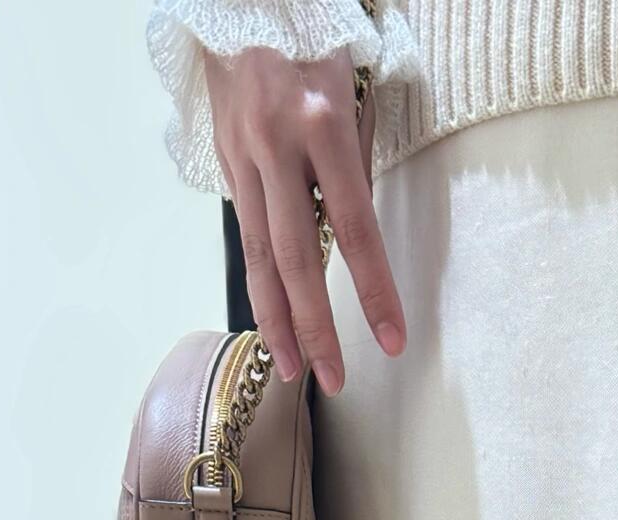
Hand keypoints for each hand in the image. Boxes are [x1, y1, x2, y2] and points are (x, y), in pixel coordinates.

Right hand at [205, 45, 404, 393]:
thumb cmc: (314, 42)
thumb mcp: (352, 87)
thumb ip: (353, 162)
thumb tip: (353, 238)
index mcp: (321, 123)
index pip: (354, 226)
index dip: (373, 289)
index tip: (391, 339)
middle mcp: (276, 143)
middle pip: (297, 256)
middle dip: (316, 326)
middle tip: (333, 379)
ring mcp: (243, 154)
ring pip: (260, 254)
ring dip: (277, 320)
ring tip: (293, 368)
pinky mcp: (225, 161)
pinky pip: (248, 232)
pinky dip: (261, 281)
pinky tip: (273, 319)